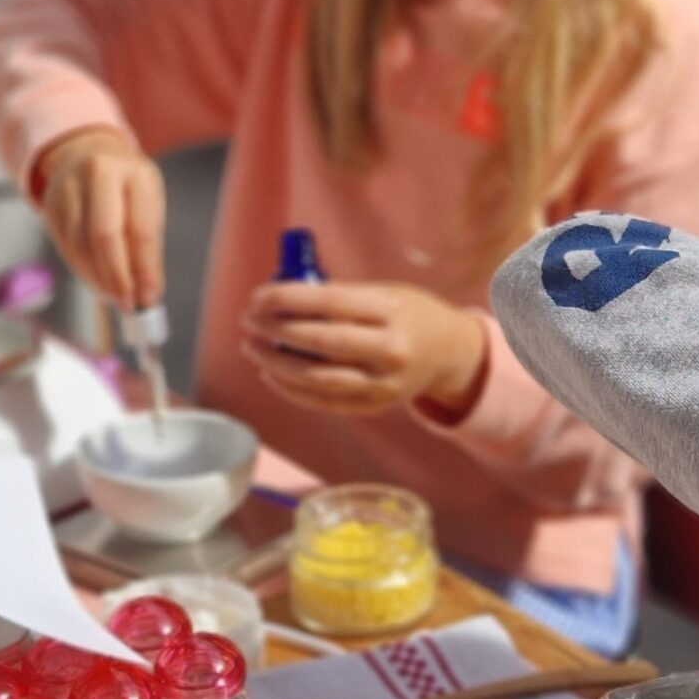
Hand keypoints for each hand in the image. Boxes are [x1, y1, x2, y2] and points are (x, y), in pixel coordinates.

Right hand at [35, 128, 164, 311]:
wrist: (84, 153)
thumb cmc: (125, 188)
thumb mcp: (146, 206)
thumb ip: (147, 249)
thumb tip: (146, 294)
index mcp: (134, 173)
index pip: (141, 229)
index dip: (145, 269)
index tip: (149, 298)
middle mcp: (99, 174)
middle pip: (104, 236)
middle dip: (117, 277)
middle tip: (126, 304)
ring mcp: (69, 187)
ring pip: (81, 246)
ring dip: (98, 279)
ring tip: (114, 295)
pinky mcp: (49, 204)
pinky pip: (66, 247)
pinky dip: (83, 271)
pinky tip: (96, 280)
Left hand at [240, 281, 488, 416]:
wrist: (450, 353)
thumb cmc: (409, 314)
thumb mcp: (385, 292)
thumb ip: (340, 296)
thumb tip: (284, 297)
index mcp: (392, 311)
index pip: (330, 302)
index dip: (288, 299)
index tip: (258, 296)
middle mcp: (390, 350)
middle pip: (322, 342)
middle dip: (277, 331)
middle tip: (249, 321)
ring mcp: (383, 383)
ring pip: (319, 379)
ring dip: (277, 364)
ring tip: (252, 347)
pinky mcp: (375, 405)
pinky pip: (325, 402)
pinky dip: (293, 390)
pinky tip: (271, 374)